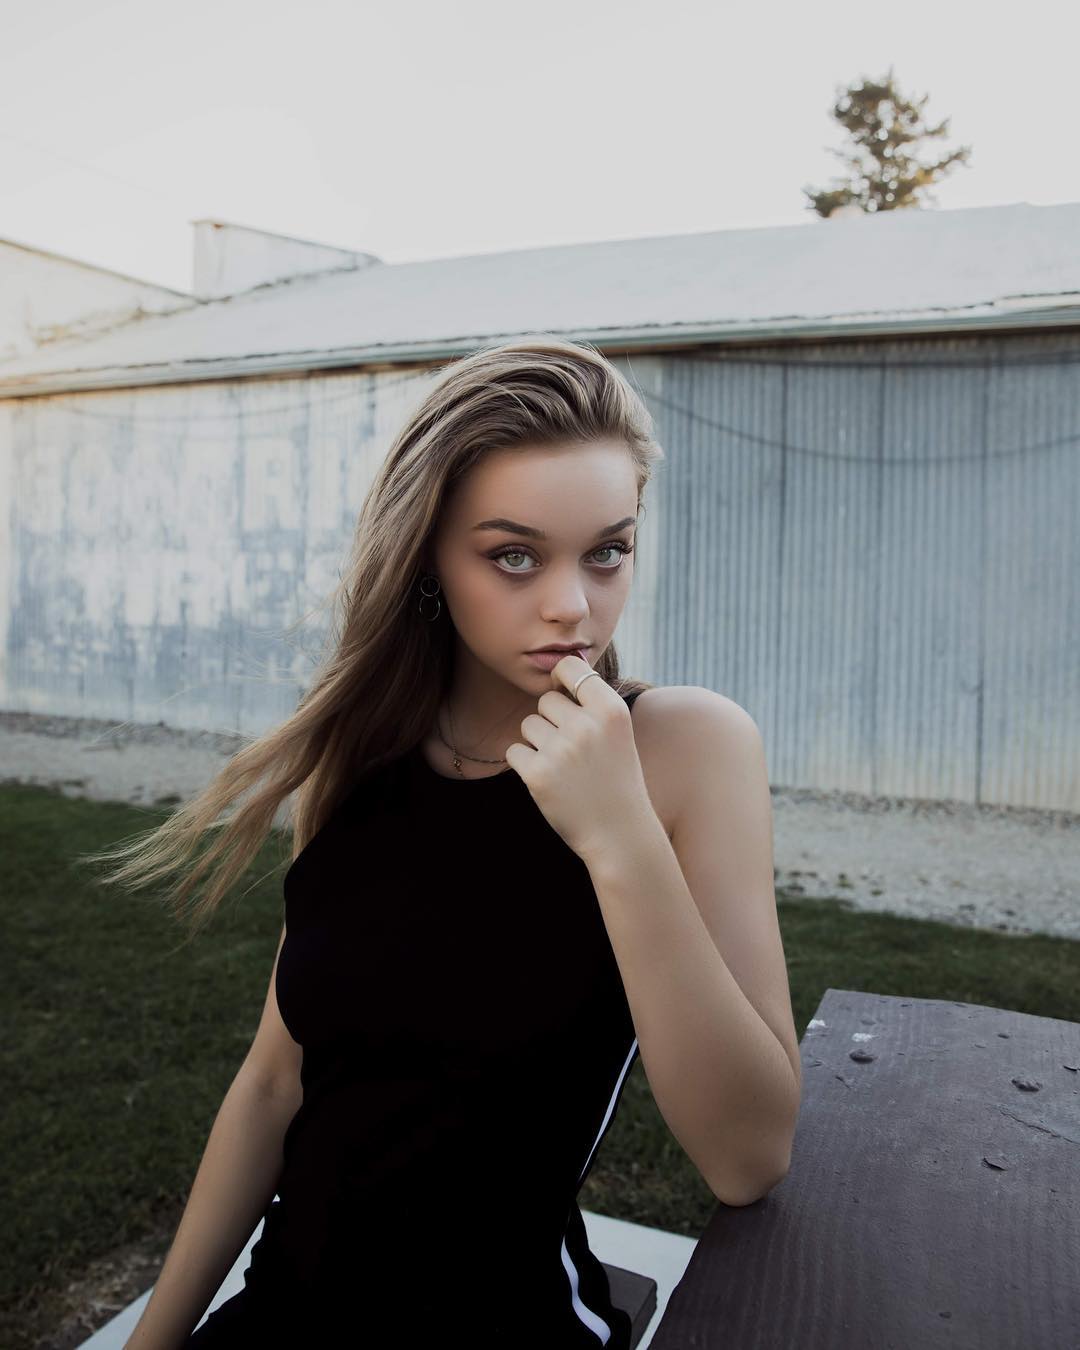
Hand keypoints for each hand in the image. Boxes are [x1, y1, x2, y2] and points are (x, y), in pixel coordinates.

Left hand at [503, 654, 654, 863]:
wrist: (619, 833)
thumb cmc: (615, 780)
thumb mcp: (618, 734)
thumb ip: (592, 704)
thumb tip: (556, 671)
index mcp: (611, 711)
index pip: (571, 667)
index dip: (561, 677)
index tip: (564, 694)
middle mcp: (586, 725)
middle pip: (546, 700)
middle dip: (552, 721)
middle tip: (573, 751)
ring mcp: (561, 750)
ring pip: (528, 725)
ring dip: (538, 743)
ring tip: (564, 768)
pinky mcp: (538, 774)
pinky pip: (514, 751)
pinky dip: (526, 764)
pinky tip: (550, 781)